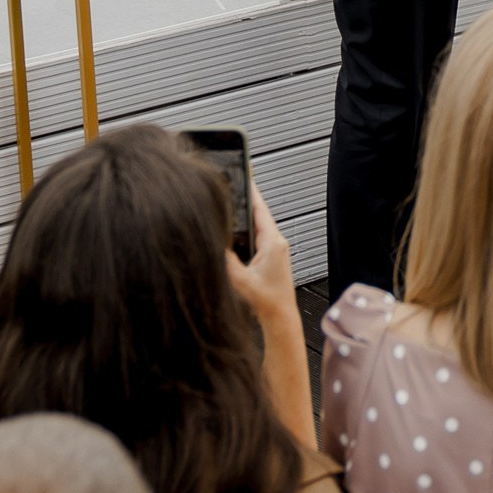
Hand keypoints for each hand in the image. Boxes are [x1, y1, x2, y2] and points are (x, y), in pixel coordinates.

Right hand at [224, 182, 295, 323]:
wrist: (280, 317)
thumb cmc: (267, 301)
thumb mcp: (239, 279)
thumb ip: (225, 259)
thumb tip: (213, 242)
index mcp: (273, 242)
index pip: (260, 208)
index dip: (250, 191)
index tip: (244, 175)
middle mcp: (277, 242)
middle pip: (258, 215)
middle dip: (244, 202)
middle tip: (232, 187)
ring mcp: (275, 250)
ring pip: (257, 227)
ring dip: (245, 218)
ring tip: (231, 206)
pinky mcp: (271, 258)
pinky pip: (257, 238)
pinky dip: (246, 232)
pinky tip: (235, 233)